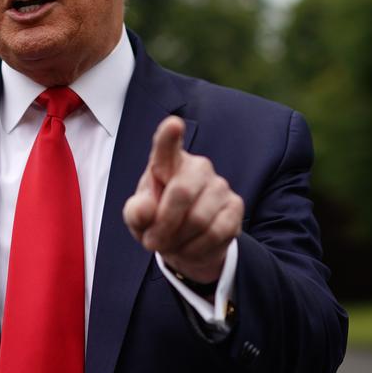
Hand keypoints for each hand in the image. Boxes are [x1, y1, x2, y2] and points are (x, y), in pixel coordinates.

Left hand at [123, 116, 242, 283]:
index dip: (170, 136)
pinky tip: (189, 247)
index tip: (173, 124)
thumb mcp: (138, 219)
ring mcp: (219, 185)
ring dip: (179, 240)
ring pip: (199, 218)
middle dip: (164, 224)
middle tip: (151, 242)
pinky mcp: (235, 206)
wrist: (185, 244)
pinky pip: (216, 232)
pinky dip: (196, 248)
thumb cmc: (157, 221)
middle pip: (182, 192)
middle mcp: (197, 167)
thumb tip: (145, 208)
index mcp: (168, 163)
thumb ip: (136, 212)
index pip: (167, 146)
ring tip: (171, 244)